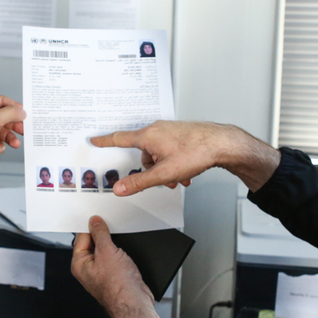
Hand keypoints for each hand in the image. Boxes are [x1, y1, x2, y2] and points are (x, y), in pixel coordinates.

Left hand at [0, 95, 24, 177]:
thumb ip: (10, 113)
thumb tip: (21, 112)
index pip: (0, 100)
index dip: (13, 107)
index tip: (23, 114)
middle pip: (3, 115)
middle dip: (13, 125)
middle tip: (22, 129)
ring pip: (2, 129)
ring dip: (9, 137)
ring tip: (14, 142)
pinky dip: (0, 144)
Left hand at [72, 216, 165, 317]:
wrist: (135, 304)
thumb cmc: (118, 287)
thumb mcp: (107, 252)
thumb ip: (100, 234)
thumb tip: (94, 222)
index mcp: (79, 264)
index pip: (81, 237)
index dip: (90, 226)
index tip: (98, 218)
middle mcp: (88, 269)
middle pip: (93, 243)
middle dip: (103, 234)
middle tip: (111, 227)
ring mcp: (102, 272)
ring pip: (105, 250)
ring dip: (113, 243)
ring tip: (120, 241)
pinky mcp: (115, 274)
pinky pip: (115, 257)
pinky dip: (120, 251)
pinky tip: (126, 250)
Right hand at [90, 120, 280, 195]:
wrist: (223, 144)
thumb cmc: (197, 152)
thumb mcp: (164, 173)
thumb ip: (139, 182)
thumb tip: (120, 188)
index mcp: (148, 135)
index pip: (120, 138)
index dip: (105, 141)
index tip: (94, 139)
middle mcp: (157, 129)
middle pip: (143, 154)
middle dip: (151, 170)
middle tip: (163, 180)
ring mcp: (169, 131)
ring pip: (158, 155)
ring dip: (166, 169)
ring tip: (180, 177)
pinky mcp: (180, 135)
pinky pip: (169, 152)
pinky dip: (174, 164)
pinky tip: (186, 173)